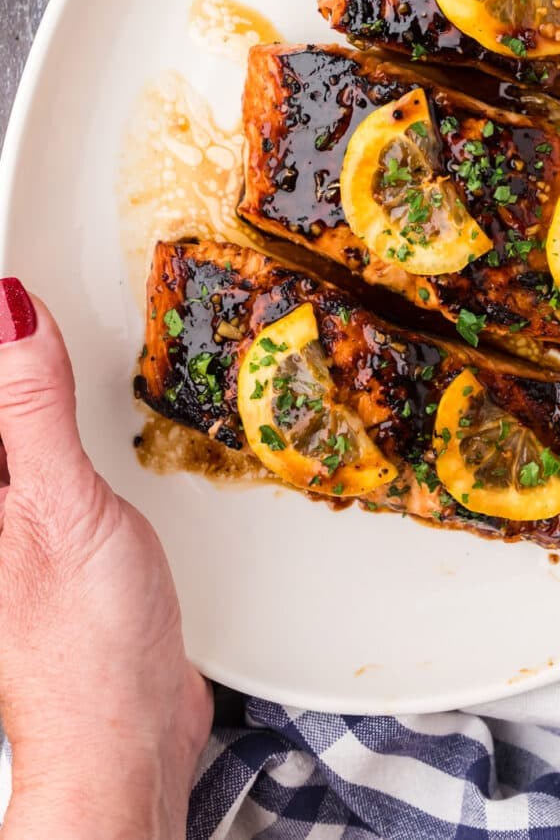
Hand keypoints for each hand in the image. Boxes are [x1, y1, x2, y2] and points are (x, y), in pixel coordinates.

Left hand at [0, 278, 210, 839]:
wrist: (124, 732)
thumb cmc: (87, 646)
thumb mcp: (61, 505)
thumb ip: (31, 408)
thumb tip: (9, 314)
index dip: (2, 325)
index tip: (16, 249)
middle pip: (1, 396)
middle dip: (15, 344)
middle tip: (29, 284)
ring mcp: (5, 516)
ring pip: (13, 419)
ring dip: (27, 369)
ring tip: (38, 315)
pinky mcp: (41, 527)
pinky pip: (33, 441)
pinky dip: (48, 402)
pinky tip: (65, 381)